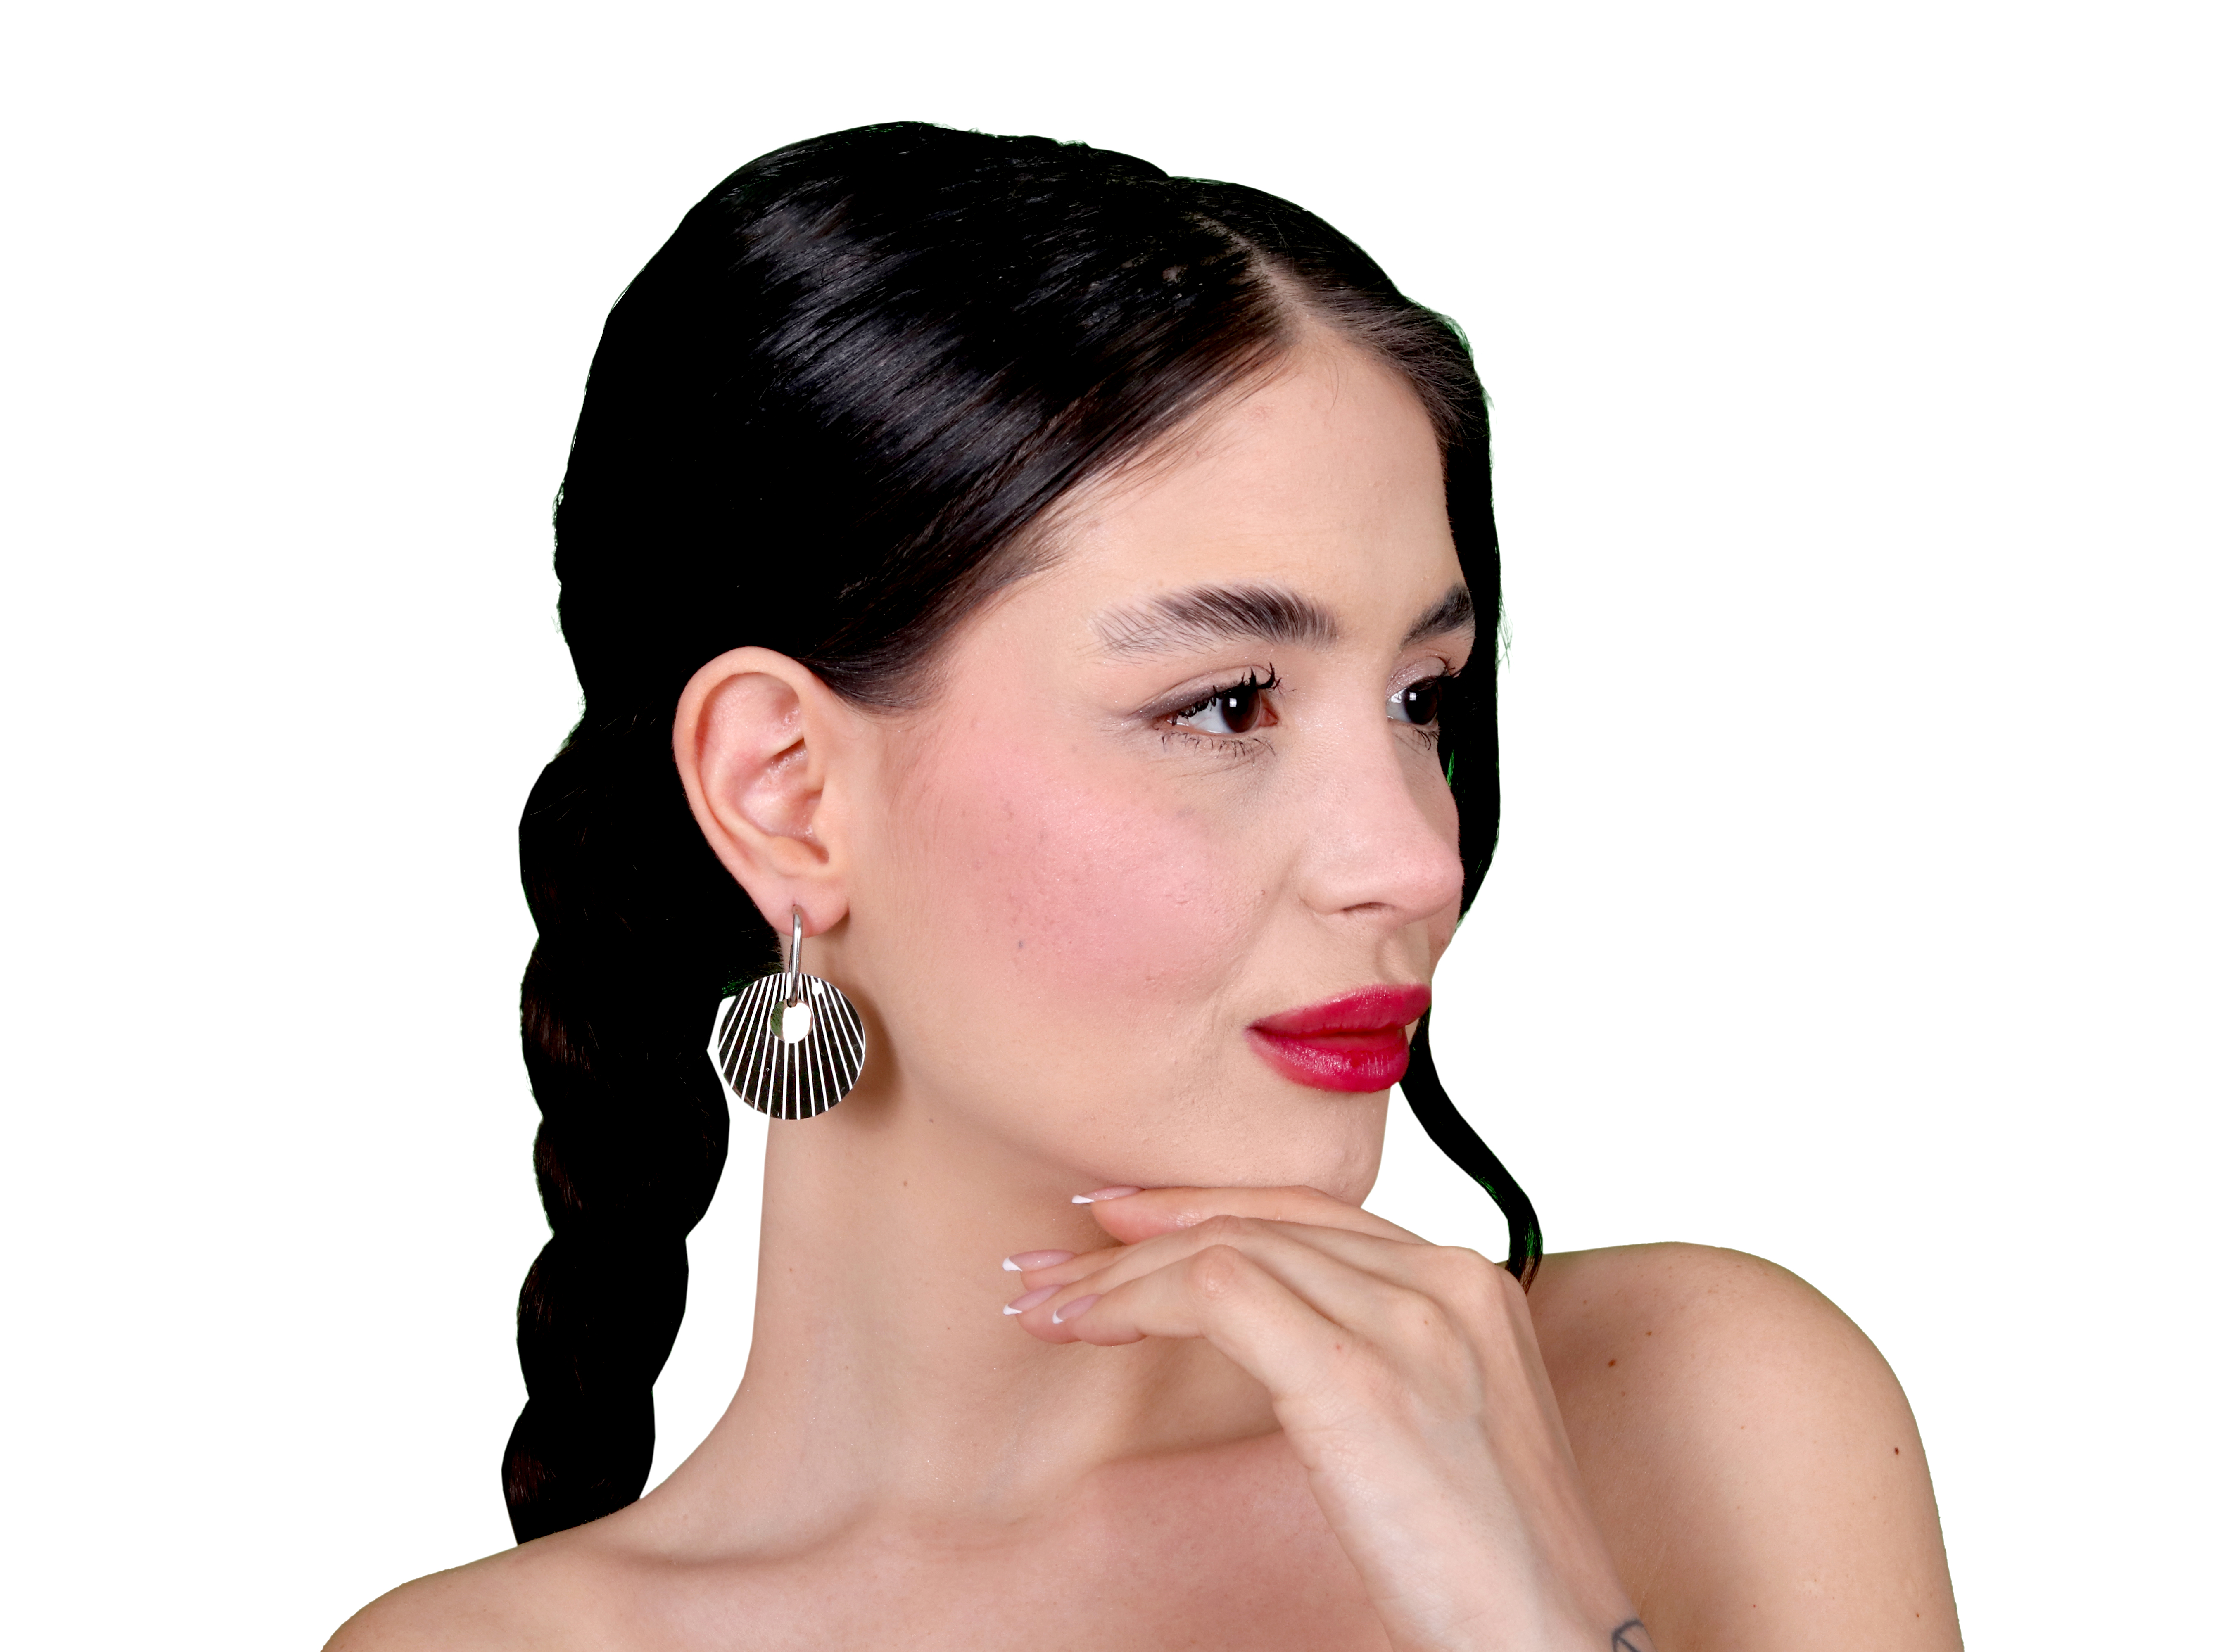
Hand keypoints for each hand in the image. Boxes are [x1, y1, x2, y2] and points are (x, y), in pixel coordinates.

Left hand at [1003, 1186, 1645, 1651]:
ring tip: (1046, 1305)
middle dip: (1141, 1235)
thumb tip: (1265, 1324)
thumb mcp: (1440, 1419)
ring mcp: (1407, 1320)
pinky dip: (1137, 1301)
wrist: (1550, 1637)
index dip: (1203, 1207)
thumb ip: (1375, 1346)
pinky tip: (1088, 1327)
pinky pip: (1218, 1293)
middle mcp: (1445, 1279)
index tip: (1121, 1224)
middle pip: (1260, 1220)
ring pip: (1226, 1246)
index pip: (1309, 1210)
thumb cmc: (1488, 1558)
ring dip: (1118, 1275)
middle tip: (1052, 1263)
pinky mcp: (1358, 1374)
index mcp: (1471, 1283)